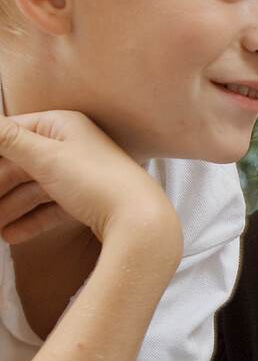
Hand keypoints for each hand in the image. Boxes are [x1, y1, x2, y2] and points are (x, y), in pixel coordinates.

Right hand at [0, 112, 175, 247]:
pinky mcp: (88, 201)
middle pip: (20, 164)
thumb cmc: (97, 182)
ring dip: (8, 207)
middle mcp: (73, 146)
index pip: (12, 133)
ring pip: (33, 189)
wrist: (141, 223)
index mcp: (64, 125)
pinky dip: (30, 220)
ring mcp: (81, 174)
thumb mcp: (45, 156)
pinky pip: (51, 208)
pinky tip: (11, 235)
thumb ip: (8, 138)